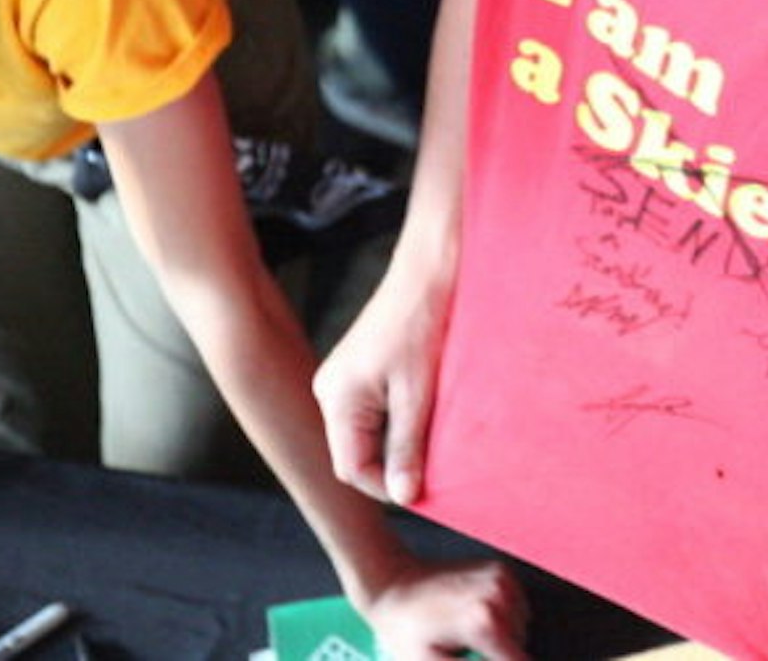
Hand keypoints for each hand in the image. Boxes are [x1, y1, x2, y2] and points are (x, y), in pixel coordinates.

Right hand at [314, 280, 447, 505]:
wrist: (429, 271)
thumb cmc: (422, 325)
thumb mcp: (418, 394)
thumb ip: (406, 447)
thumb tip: (401, 496)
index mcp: (336, 398)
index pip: (352, 468)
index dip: (387, 486)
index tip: (427, 491)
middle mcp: (330, 390)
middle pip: (357, 452)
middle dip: (395, 464)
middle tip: (437, 468)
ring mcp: (343, 379)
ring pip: (367, 432)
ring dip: (399, 442)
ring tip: (435, 438)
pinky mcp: (359, 369)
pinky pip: (374, 411)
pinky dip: (399, 420)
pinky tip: (426, 413)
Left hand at [364, 557, 530, 660]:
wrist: (392, 585)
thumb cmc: (406, 631)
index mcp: (483, 622)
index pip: (517, 660)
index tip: (474, 656)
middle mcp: (498, 595)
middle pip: (518, 643)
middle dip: (497, 652)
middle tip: (462, 649)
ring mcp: (501, 578)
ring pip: (520, 625)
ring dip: (501, 635)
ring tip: (465, 632)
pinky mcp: (500, 570)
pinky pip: (515, 605)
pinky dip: (501, 616)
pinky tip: (472, 616)